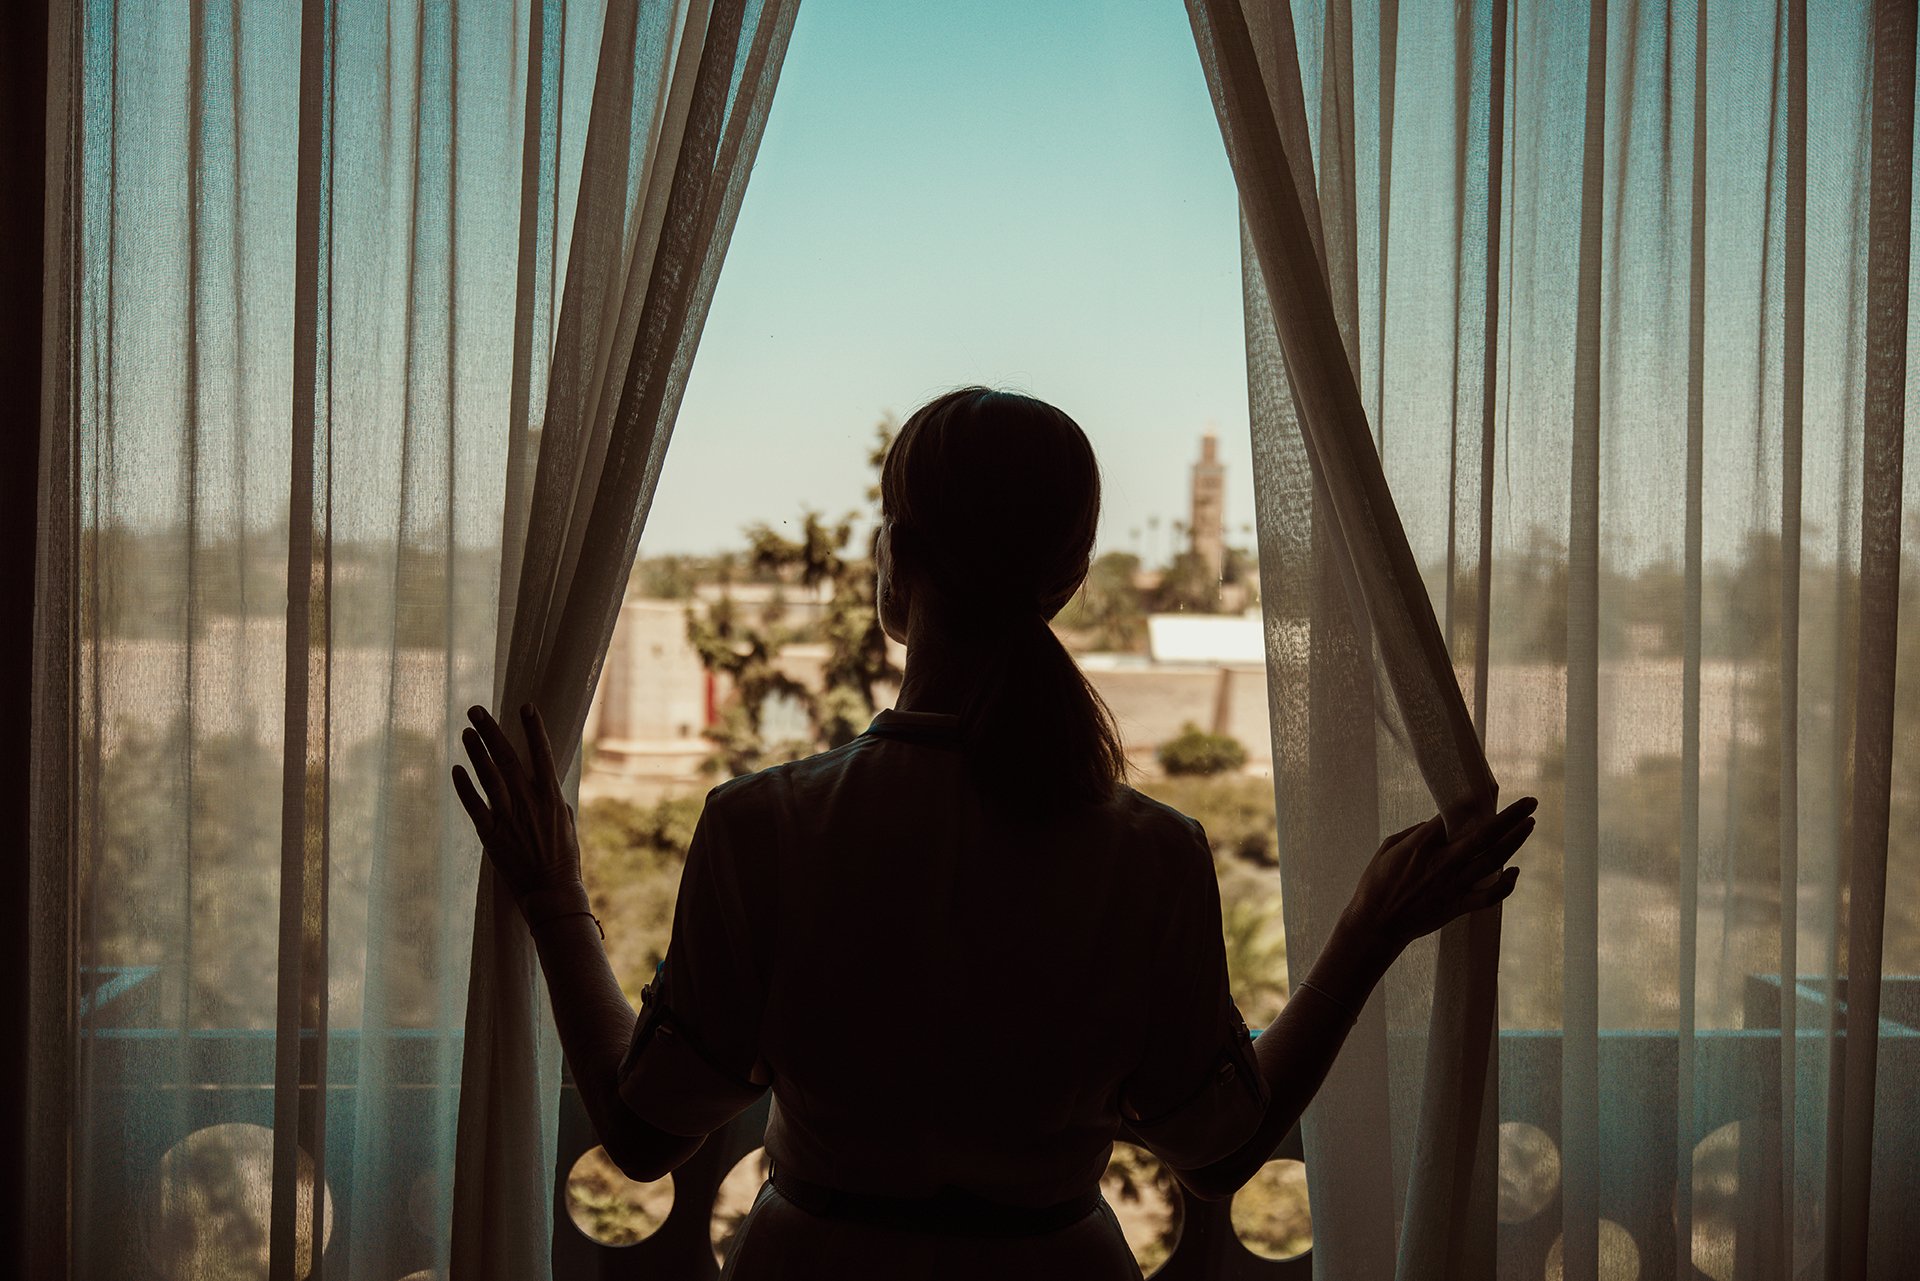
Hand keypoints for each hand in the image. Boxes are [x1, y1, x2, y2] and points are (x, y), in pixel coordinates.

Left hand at [451, 703, 582, 904]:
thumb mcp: (567, 825)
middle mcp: (530, 802)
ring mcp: (509, 817)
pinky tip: (456, 769)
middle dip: (492, 731)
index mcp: (552, 798)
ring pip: (489, 777)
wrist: (551, 892)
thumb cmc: (563, 860)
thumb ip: (555, 803)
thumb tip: (548, 789)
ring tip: (466, 731)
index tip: (526, 706)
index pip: (542, 754)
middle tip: (477, 709)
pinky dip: (465, 787)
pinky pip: (475, 805)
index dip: (534, 729)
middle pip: (508, 758)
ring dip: (476, 752)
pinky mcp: (492, 834)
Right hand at [1339, 796, 1536, 961]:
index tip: (1488, 793)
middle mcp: (1442, 863)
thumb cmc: (1376, 884)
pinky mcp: (1457, 906)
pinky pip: (1489, 896)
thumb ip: (1414, 833)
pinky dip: (1506, 885)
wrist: (1376, 924)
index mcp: (1421, 845)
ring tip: (1529, 825)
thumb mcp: (1388, 848)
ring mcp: (1453, 885)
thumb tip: (1437, 824)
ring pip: (1492, 860)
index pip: (1454, 816)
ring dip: (1515, 841)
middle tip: (1530, 803)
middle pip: (1484, 835)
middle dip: (1510, 817)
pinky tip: (1515, 872)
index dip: (1473, 803)